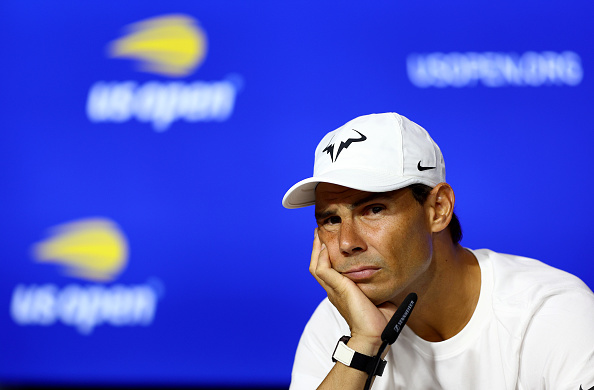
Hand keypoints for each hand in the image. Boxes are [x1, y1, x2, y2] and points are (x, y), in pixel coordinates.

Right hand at [310, 229, 396, 353]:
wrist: (375, 335)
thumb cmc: (379, 321)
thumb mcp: (377, 296)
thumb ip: (377, 285)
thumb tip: (389, 275)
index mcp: (341, 292)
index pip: (328, 270)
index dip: (326, 256)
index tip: (329, 242)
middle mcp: (334, 290)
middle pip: (317, 265)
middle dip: (317, 248)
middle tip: (319, 233)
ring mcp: (333, 290)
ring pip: (316, 266)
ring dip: (316, 249)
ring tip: (318, 234)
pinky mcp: (337, 289)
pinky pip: (322, 269)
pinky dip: (321, 257)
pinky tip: (324, 247)